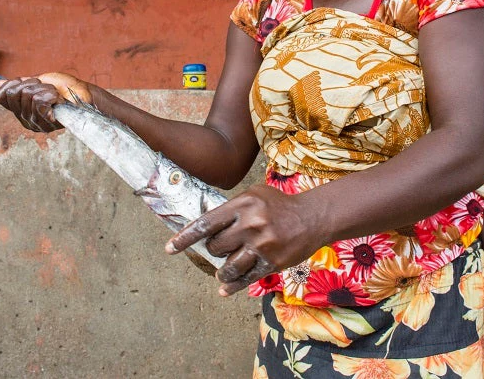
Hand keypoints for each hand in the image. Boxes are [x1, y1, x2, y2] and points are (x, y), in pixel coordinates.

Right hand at [0, 72, 91, 131]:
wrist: (83, 93)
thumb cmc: (63, 87)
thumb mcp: (34, 82)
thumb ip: (14, 85)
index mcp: (20, 111)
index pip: (2, 96)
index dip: (16, 84)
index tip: (32, 83)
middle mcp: (26, 120)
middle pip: (15, 94)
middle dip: (32, 85)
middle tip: (47, 88)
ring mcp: (37, 123)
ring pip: (29, 96)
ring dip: (44, 89)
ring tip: (55, 94)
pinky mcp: (49, 123)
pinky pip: (39, 103)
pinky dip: (50, 95)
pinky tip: (58, 99)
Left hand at [166, 184, 327, 295]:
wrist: (313, 217)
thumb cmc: (280, 205)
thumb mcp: (255, 195)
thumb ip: (232, 208)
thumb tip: (206, 225)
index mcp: (243, 205)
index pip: (206, 223)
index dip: (185, 237)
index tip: (169, 248)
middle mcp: (250, 224)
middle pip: (215, 247)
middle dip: (214, 250)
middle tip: (221, 248)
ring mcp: (262, 245)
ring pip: (228, 267)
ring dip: (222, 272)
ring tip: (223, 272)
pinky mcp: (272, 262)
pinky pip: (245, 279)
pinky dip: (232, 286)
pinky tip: (224, 289)